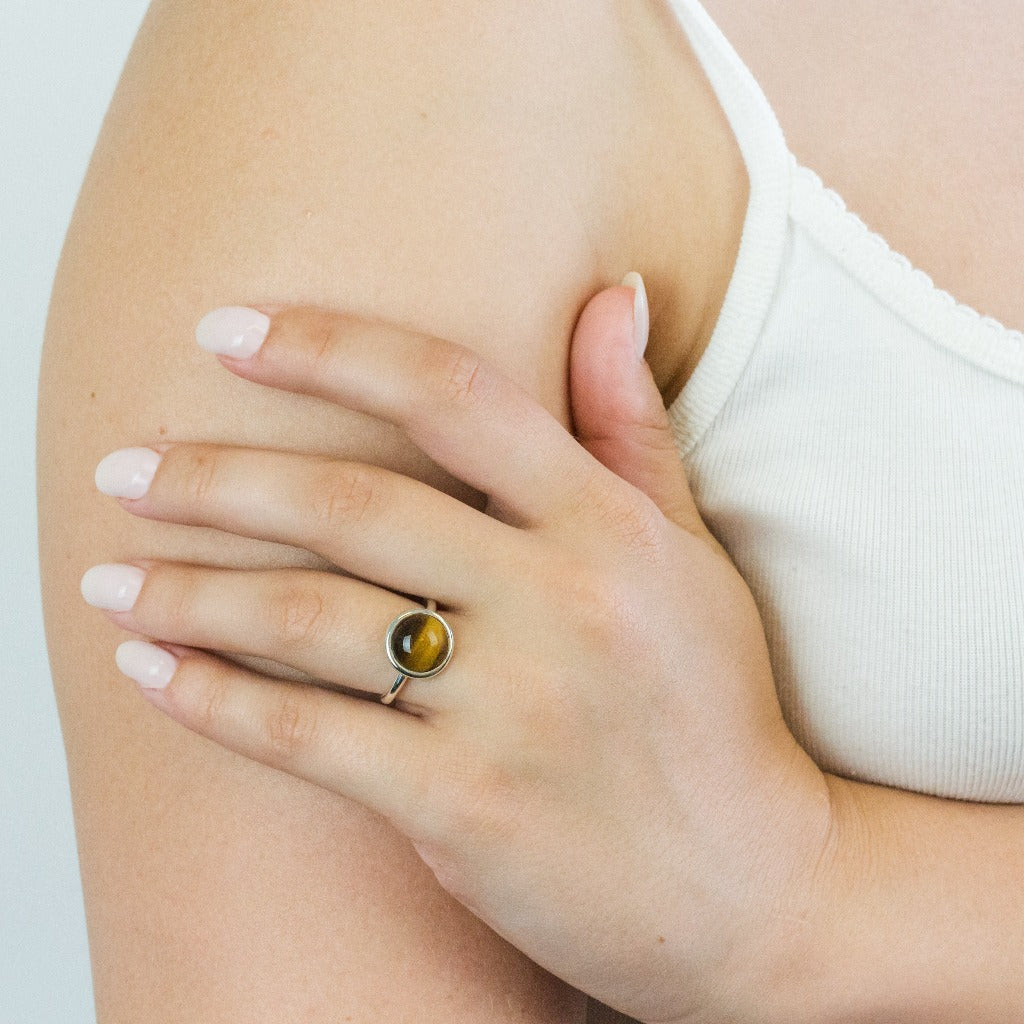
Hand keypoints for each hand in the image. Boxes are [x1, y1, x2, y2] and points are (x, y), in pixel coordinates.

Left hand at [81, 282, 834, 1023]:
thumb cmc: (715, 710)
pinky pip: (306, 739)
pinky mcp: (464, 810)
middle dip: (216, 478)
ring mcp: (511, 710)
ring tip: (107, 577)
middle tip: (126, 465)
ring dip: (186, 593)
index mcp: (611, 529)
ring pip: (308, 622)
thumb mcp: (690, 554)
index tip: (228, 331)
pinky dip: (213, 701)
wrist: (755, 885)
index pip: (453, 396)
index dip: (329, 347)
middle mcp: (560, 604)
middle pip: (352, 506)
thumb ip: (632, 425)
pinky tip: (151, 671)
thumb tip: (610, 294)